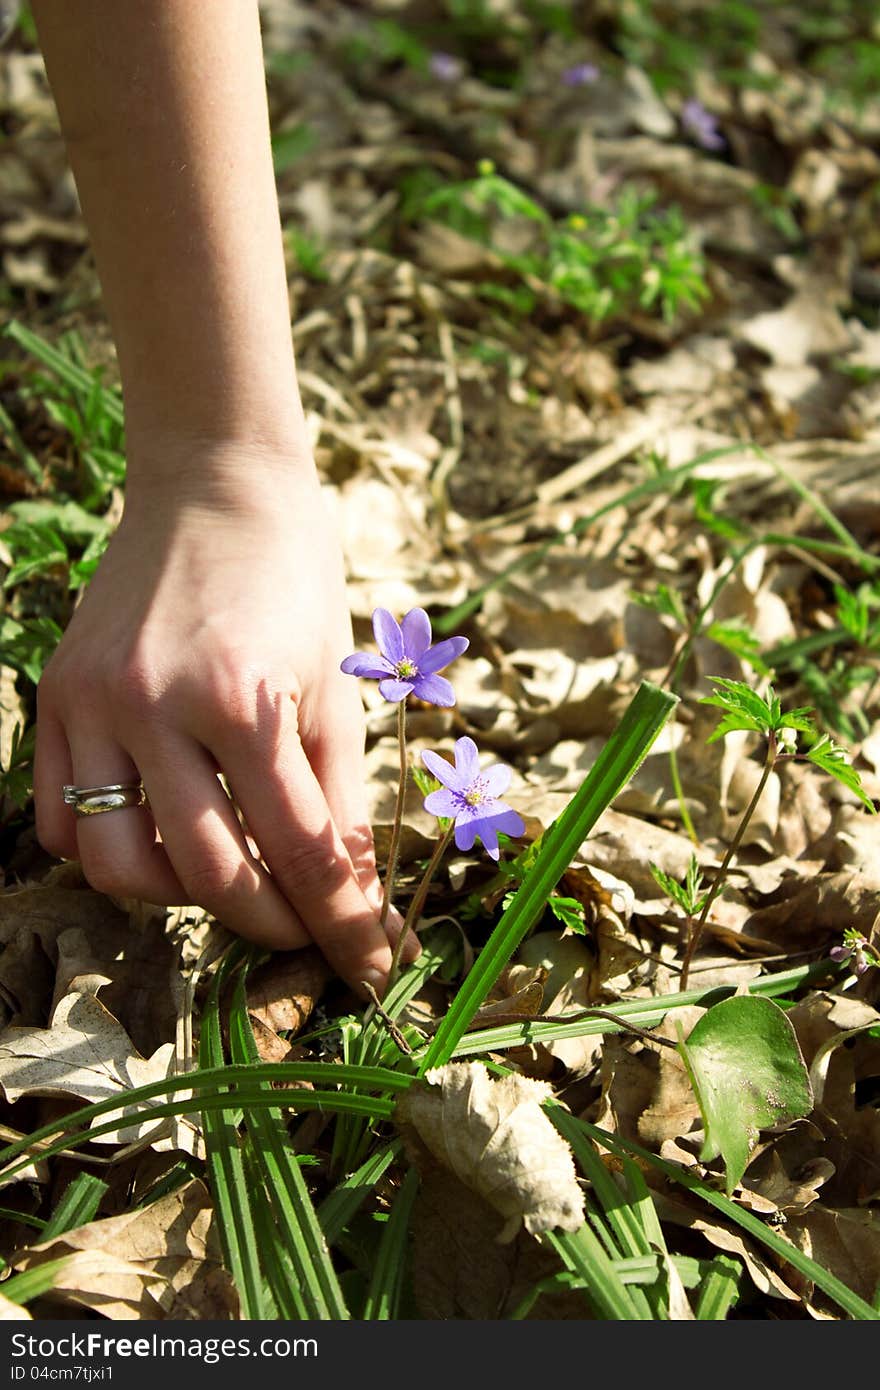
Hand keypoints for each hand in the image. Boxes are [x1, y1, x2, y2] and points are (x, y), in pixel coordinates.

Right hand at [34, 445, 413, 992]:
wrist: (216, 486)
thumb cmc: (296, 583)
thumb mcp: (333, 689)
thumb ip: (340, 801)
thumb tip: (360, 903)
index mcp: (243, 698)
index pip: (300, 850)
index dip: (341, 925)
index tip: (371, 971)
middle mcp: (155, 706)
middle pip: (207, 874)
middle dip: (270, 923)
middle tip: (306, 927)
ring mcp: (92, 704)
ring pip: (118, 866)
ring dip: (181, 897)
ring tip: (231, 876)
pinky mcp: (54, 698)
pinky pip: (60, 819)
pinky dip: (106, 852)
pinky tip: (158, 839)